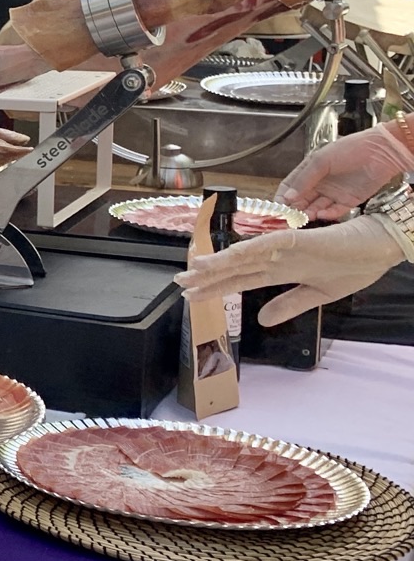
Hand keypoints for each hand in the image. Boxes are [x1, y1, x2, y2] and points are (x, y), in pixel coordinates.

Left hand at [176, 215, 404, 324]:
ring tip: (194, 270)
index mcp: (281, 271)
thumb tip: (261, 320)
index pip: (240, 280)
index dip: (216, 288)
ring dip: (219, 263)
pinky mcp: (298, 240)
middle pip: (234, 268)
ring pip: (244, 255)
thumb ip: (289, 304)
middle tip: (180, 284)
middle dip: (207, 277)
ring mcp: (285, 248)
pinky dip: (247, 250)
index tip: (192, 296)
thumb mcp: (318, 294)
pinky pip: (268, 244)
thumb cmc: (354, 264)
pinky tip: (229, 256)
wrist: (381, 247)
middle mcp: (277, 258)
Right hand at [276, 119, 413, 218]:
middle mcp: (320, 183)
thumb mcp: (321, 161)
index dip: (283, 198)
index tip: (278, 208)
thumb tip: (287, 197)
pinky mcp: (348, 201)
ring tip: (305, 217)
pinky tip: (322, 214)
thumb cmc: (350, 149)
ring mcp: (333, 193)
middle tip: (289, 219)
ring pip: (316, 208)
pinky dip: (328, 215)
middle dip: (294, 210)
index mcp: (310, 171)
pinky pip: (335, 211)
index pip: (290, 187)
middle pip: (302, 200)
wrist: (381, 152)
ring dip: (310, 213)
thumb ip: (304, 179)